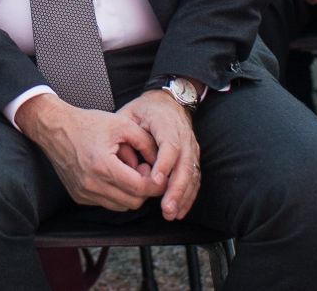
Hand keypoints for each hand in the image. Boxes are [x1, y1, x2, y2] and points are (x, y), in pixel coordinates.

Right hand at [13, 92, 156, 212]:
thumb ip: (146, 143)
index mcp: (103, 166)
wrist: (54, 128)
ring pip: (121, 206)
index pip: (140, 188)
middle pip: (133, 202)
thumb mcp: (121, 125)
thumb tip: (162, 162)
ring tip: (127, 171)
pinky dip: (115, 193)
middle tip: (143, 170)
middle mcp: (92, 184)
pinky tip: (113, 175)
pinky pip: (107, 203)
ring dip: (130, 193)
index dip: (156, 184)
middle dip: (144, 189)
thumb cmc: (86, 124)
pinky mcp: (79, 197)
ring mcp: (84, 193)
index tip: (160, 175)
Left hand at [119, 90, 201, 219]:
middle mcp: (184, 136)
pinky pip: (194, 179)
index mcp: (166, 122)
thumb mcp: (130, 114)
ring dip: (182, 196)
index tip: (156, 180)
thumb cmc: (144, 110)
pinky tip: (179, 211)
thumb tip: (122, 157)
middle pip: (185, 164)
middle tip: (165, 207)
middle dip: (176, 188)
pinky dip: (188, 196)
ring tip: (171, 213)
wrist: (168, 102)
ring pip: (192, 174)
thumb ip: (126, 134)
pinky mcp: (193, 158)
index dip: (165, 163)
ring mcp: (192, 148)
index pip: (170, 145)